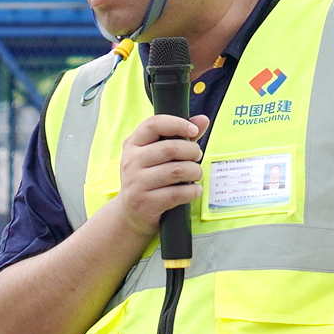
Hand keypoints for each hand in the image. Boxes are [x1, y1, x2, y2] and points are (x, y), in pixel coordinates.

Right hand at [113, 113, 208, 238]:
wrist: (130, 213)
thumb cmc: (148, 178)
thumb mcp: (157, 156)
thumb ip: (180, 137)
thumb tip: (203, 120)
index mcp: (132, 145)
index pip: (154, 124)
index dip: (177, 124)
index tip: (193, 131)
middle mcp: (131, 162)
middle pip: (170, 148)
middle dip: (192, 151)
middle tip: (197, 157)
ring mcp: (136, 184)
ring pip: (177, 171)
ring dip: (195, 172)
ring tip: (196, 174)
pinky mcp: (145, 203)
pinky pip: (178, 193)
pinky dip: (193, 191)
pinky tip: (194, 190)